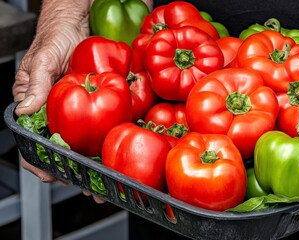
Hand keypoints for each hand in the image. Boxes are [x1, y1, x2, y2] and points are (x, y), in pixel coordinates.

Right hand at [13, 0, 91, 181]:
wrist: (77, 25)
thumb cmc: (54, 38)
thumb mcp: (43, 59)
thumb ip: (35, 83)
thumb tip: (26, 109)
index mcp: (35, 106)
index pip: (32, 141)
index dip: (41, 162)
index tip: (54, 177)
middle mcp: (55, 113)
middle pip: (60, 150)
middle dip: (74, 172)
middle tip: (91, 188)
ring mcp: (75, 111)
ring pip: (81, 145)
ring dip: (92, 165)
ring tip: (105, 182)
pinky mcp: (95, 106)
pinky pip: (98, 128)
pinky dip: (104, 145)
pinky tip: (114, 157)